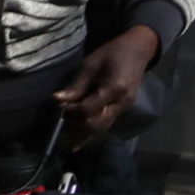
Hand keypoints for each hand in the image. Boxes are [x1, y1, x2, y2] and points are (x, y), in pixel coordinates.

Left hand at [55, 23, 159, 137]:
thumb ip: (76, 85)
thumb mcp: (91, 65)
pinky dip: (92, 134)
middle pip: (97, 124)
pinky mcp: (123, 109)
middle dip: (76, 127)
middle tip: (60, 128)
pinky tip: (79, 142)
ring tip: (66, 144)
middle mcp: (122, 102)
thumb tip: (57, 100)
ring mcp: (124, 107)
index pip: (88, 109)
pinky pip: (107, 124)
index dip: (71, 110)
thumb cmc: (112, 53)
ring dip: (83, 136)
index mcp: (115, 89)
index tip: (59, 106)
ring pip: (102, 128)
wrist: (137, 50)